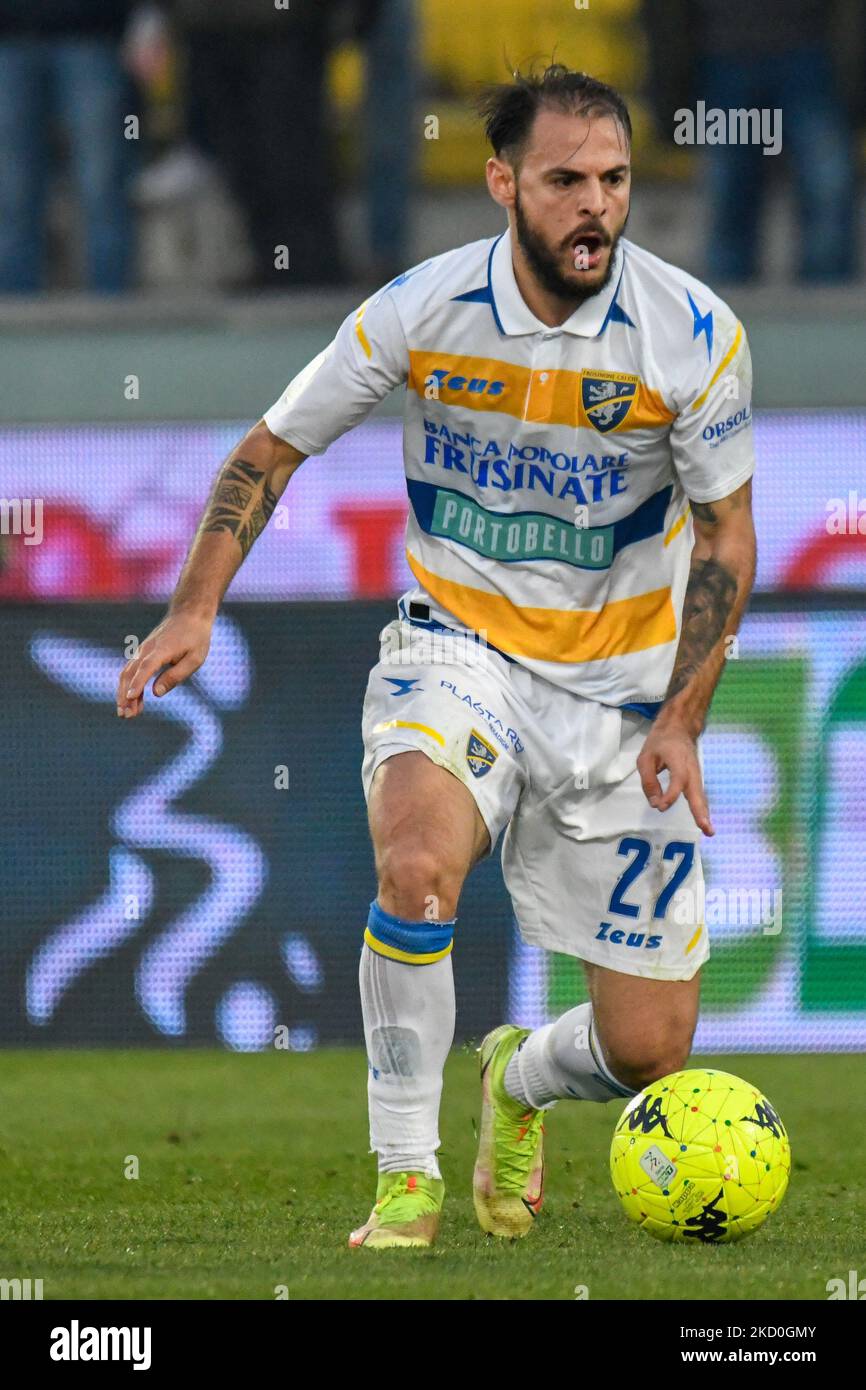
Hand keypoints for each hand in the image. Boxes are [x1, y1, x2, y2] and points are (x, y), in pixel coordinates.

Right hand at [116, 612, 211, 718]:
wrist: (188, 614)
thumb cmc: (195, 637)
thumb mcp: (194, 658)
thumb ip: (176, 676)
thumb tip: (156, 693)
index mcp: (161, 650)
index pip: (145, 668)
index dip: (137, 684)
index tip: (130, 699)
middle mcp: (147, 649)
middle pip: (130, 673)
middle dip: (125, 695)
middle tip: (125, 715)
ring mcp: (143, 650)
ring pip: (127, 673)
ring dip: (124, 693)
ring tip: (126, 714)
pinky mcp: (143, 653)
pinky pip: (132, 670)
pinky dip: (130, 686)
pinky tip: (134, 701)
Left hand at [637, 721, 713, 835]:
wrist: (679, 727)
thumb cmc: (660, 742)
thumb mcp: (646, 757)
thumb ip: (648, 781)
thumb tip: (655, 803)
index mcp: (678, 760)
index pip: (678, 781)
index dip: (670, 795)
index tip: (660, 806)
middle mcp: (691, 769)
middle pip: (697, 792)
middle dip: (700, 811)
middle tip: (706, 828)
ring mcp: (696, 774)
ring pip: (700, 796)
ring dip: (704, 813)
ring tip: (709, 831)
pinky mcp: (696, 779)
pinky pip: (699, 795)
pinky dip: (702, 809)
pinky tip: (704, 822)